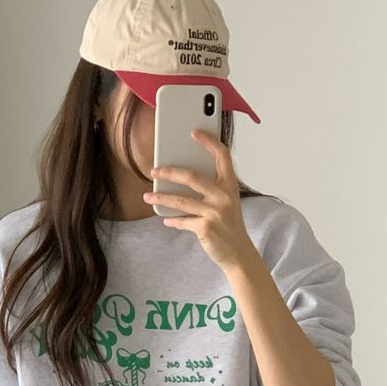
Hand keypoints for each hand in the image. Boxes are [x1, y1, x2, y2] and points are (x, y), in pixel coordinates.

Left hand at [143, 129, 254, 271]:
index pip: (222, 156)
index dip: (209, 142)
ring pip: (180, 201)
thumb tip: (180, 179)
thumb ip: (211, 190)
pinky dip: (172, 221)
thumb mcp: (226, 203)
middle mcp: (223, 196)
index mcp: (230, 185)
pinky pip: (182, 221)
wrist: (238, 253)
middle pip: (191, 177)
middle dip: (168, 173)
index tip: (194, 132)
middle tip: (153, 171)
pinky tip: (165, 219)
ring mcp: (214, 212)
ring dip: (160, 198)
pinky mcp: (205, 227)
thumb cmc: (229, 225)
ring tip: (148, 197)